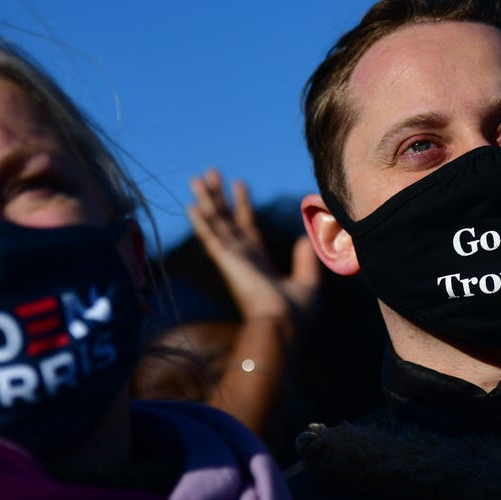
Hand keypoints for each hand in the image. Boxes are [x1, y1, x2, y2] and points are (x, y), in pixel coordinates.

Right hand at [186, 168, 320, 328]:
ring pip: (215, 223)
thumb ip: (306, 260)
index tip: (239, 182)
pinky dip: (202, 221)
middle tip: (209, 173)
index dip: (242, 205)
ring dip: (206, 200)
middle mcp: (241, 258)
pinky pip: (212, 237)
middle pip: (225, 220)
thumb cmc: (296, 314)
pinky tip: (192, 205)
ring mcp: (232, 259)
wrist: (284, 326)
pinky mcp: (228, 261)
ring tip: (196, 178)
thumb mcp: (308, 282)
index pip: (247, 226)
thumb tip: (305, 239)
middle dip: (217, 197)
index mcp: (258, 262)